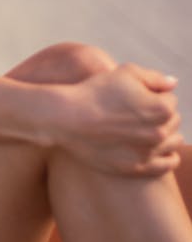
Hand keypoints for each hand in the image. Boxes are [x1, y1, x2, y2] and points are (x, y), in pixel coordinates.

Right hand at [55, 63, 183, 177]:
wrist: (67, 118)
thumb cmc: (95, 92)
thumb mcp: (125, 73)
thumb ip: (154, 78)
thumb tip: (172, 85)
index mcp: (161, 108)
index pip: (170, 100)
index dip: (154, 95)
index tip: (136, 97)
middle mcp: (159, 132)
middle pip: (173, 121)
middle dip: (160, 115)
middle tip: (137, 112)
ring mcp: (149, 153)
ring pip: (173, 142)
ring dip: (165, 134)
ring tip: (146, 129)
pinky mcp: (137, 168)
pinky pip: (167, 164)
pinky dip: (167, 156)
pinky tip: (158, 149)